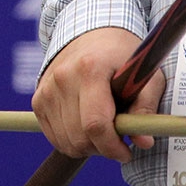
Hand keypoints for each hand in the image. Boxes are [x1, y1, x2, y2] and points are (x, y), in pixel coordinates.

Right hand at [32, 27, 166, 162]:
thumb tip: (144, 141)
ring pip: (66, 142)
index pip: (95, 124)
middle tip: (118, 138)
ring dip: (88, 146)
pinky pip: (55, 137)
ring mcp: (47, 89)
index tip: (126, 152)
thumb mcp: (146, 75)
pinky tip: (86, 125)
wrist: (92, 33)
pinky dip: (72, 141)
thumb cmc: (123, 56)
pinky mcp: (38, 99)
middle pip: (80, 138)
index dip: (112, 147)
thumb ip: (146, 108)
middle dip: (103, 148)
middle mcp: (63, 77)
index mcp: (91, 69)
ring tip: (104, 128)